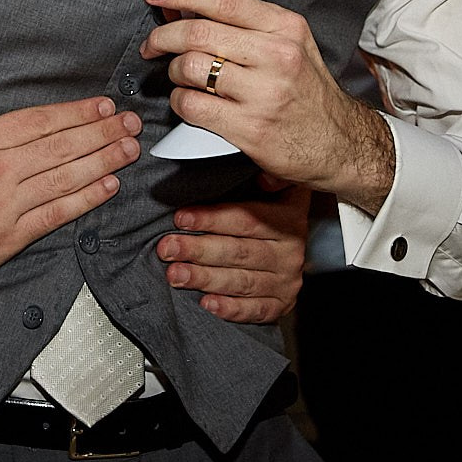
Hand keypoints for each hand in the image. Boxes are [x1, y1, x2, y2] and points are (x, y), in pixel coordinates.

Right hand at [0, 46, 140, 298]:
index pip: (38, 121)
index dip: (75, 112)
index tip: (103, 106)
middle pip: (60, 146)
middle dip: (101, 133)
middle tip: (131, 123)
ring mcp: (6, 207)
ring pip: (65, 178)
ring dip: (103, 162)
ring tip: (130, 149)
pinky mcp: (9, 239)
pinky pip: (55, 216)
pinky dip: (85, 200)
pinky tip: (107, 187)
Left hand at [141, 0, 393, 210]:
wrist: (340, 142)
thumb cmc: (307, 91)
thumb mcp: (290, 44)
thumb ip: (244, 26)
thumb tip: (185, 10)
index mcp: (285, 28)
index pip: (224, 0)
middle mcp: (277, 56)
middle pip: (198, 33)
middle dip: (164, 37)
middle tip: (154, 44)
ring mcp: (264, 94)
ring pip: (190, 68)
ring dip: (173, 72)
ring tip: (180, 78)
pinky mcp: (250, 128)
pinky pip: (192, 106)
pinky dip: (180, 102)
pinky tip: (189, 102)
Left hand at [158, 178, 308, 324]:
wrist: (293, 246)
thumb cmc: (271, 211)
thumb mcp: (273, 187)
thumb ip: (259, 173)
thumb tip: (244, 152)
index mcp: (288, 215)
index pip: (246, 218)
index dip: (210, 219)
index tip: (180, 218)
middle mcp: (291, 248)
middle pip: (239, 251)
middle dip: (198, 250)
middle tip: (168, 248)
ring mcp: (288, 278)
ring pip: (243, 280)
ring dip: (206, 278)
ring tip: (177, 274)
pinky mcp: (283, 302)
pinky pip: (256, 310)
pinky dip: (231, 308)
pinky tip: (208, 303)